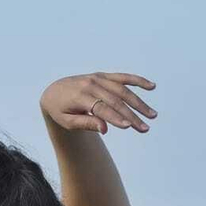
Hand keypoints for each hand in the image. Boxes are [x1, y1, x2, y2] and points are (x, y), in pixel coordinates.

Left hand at [40, 72, 156, 134]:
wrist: (54, 91)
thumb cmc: (60, 110)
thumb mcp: (67, 121)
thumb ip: (85, 124)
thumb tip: (105, 129)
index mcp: (80, 96)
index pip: (101, 108)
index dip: (115, 117)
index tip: (129, 127)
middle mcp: (91, 84)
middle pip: (116, 101)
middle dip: (132, 115)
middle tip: (145, 128)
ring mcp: (98, 78)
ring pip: (123, 90)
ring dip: (139, 102)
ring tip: (152, 115)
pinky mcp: (103, 76)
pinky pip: (123, 77)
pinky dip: (137, 81)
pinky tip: (151, 86)